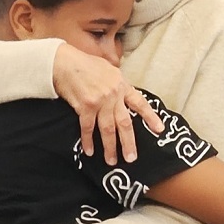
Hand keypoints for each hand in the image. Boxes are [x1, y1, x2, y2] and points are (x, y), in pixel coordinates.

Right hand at [52, 43, 163, 165]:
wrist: (64, 63)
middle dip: (129, 142)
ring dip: (110, 147)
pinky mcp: (85, 106)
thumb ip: (118, 85)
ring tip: (112, 161)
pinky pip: (88, 128)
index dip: (151, 117)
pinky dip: (89, 141)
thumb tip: (124, 97)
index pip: (140, 103)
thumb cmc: (85, 65)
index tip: (159, 129)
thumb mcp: (108, 70)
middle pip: (125, 123)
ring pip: (108, 129)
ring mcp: (100, 101)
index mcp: (122, 85)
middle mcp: (114, 94)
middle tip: (132, 158)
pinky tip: (90, 151)